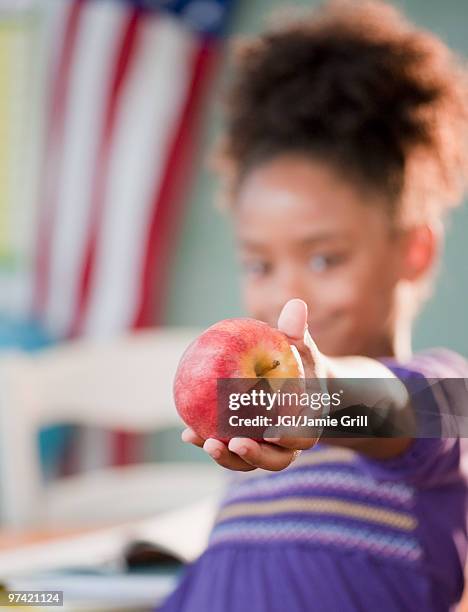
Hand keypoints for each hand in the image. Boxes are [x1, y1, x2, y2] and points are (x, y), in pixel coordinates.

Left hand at [181, 299, 326, 471]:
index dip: (289, 437)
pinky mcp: (247, 445)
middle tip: (234, 443)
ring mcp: (268, 447)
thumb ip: (297, 331)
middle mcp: (290, 441)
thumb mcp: (300, 346)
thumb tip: (296, 304)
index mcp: (309, 421)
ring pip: (251, 461)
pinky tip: (189, 433)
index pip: (303, 435)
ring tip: (206, 443)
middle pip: (277, 459)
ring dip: (228, 458)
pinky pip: (229, 448)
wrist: (299, 383)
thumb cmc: (300, 362)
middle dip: (255, 456)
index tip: (271, 432)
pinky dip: (210, 442)